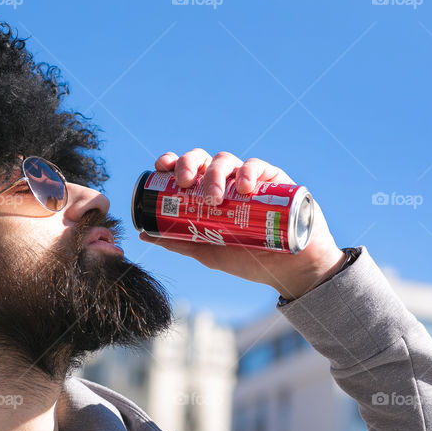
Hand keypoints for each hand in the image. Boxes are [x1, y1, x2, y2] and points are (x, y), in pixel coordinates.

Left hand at [139, 149, 345, 300]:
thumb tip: (142, 235)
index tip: (161, 167)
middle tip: (185, 184)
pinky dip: (248, 171)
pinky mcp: (276, 181)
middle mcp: (228, 182)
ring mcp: (251, 179)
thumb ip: (178, 241)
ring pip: (227, 160)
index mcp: (209, 192)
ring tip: (214, 197)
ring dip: (215, 172)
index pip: (188, 168)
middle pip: (203, 159)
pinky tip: (243, 187)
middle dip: (189, 164)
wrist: (289, 271)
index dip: (172, 161)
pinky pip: (259, 166)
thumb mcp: (208, 251)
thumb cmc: (250, 259)